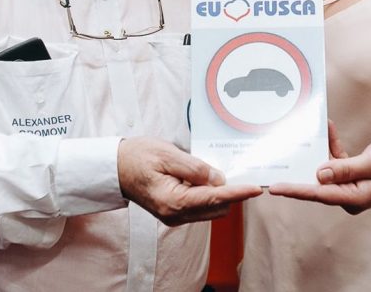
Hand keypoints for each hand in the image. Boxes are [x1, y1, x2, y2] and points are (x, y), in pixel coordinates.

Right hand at [117, 137, 262, 225]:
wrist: (115, 167)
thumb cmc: (137, 157)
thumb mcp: (168, 154)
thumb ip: (196, 168)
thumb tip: (219, 179)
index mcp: (174, 201)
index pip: (215, 198)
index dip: (238, 192)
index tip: (255, 189)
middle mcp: (175, 214)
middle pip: (217, 208)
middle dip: (229, 191)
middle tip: (230, 169)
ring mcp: (175, 216)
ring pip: (211, 209)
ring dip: (218, 193)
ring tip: (207, 170)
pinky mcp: (174, 213)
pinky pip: (200, 207)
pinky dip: (207, 194)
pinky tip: (199, 178)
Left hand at [266, 122, 370, 214]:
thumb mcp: (370, 164)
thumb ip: (344, 169)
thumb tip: (318, 175)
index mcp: (353, 198)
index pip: (318, 193)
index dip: (295, 189)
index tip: (275, 188)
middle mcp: (348, 195)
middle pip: (317, 183)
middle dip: (301, 169)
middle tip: (277, 161)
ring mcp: (349, 186)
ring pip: (325, 169)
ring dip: (319, 151)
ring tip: (307, 132)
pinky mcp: (350, 175)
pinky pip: (335, 161)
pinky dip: (332, 146)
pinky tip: (329, 128)